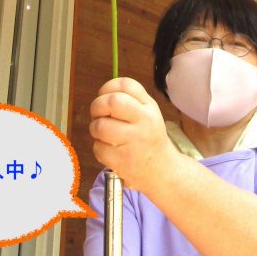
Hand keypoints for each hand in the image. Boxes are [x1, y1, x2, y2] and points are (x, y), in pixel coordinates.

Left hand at [89, 77, 173, 192]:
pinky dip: (99, 148)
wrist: (161, 170)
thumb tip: (102, 94)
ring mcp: (133, 141)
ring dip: (95, 128)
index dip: (108, 87)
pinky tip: (110, 150)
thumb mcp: (148, 113)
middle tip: (98, 114)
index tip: (104, 96)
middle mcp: (144, 121)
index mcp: (149, 107)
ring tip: (103, 133)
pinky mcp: (122, 160)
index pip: (126, 85)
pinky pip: (98, 147)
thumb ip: (129, 100)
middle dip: (97, 106)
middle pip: (112, 101)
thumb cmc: (148, 137)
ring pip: (100, 126)